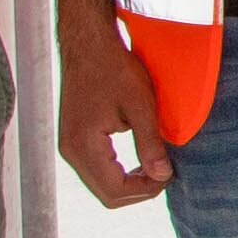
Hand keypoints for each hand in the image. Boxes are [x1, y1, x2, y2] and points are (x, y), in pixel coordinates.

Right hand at [56, 6, 169, 205]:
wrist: (88, 43)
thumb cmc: (113, 68)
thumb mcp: (140, 106)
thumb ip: (150, 144)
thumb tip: (163, 176)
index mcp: (83, 145)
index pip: (114, 190)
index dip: (145, 190)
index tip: (169, 176)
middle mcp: (70, 150)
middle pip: (105, 193)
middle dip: (138, 190)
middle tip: (165, 174)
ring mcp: (68, 145)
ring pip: (99, 183)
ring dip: (128, 182)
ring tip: (155, 167)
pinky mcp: (72, 138)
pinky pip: (94, 168)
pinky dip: (117, 171)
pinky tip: (138, 160)